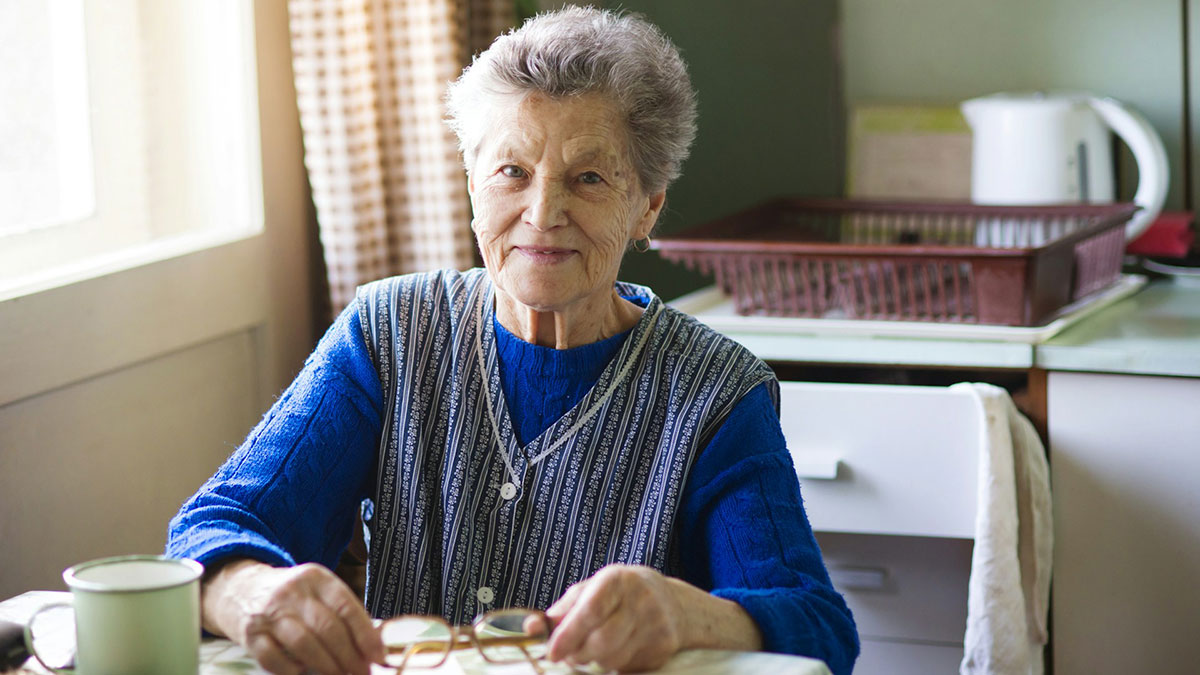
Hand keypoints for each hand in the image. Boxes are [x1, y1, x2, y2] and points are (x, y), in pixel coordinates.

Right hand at [202, 559, 384, 674]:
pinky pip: (273, 658)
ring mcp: (269, 612)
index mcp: (316, 578)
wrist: (240, 590)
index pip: (347, 606)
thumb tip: (374, 647)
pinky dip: (291, 670)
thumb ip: (343, 613)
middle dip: (349, 656)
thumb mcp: (318, 592)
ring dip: (326, 665)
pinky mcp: (250, 634)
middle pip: (327, 627)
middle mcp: (292, 592)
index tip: (378, 657)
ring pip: (303, 643)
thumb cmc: (291, 598)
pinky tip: (303, 673)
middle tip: (361, 673)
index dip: (366, 635)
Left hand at [543, 563, 761, 671]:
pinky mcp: (664, 647)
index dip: (568, 635)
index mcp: (617, 579)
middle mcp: (641, 599)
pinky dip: (614, 665)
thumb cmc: (620, 595)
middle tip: (569, 654)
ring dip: (594, 662)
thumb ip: (562, 609)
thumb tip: (531, 627)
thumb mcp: (592, 590)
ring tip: (593, 650)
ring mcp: (656, 624)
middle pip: (601, 641)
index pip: (590, 611)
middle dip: (578, 654)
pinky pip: (628, 667)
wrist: (673, 602)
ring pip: (613, 659)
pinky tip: (616, 651)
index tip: (552, 652)